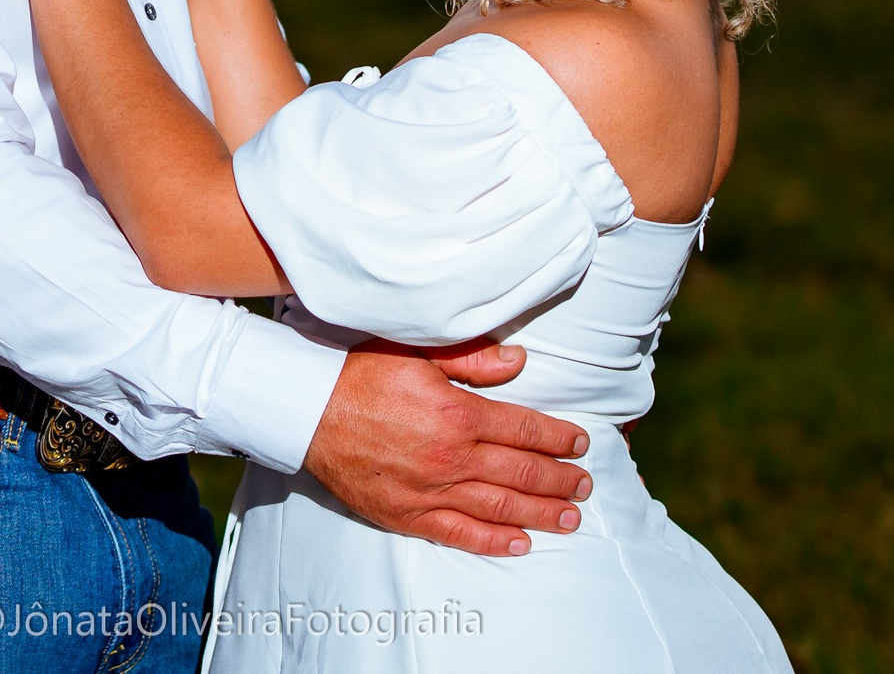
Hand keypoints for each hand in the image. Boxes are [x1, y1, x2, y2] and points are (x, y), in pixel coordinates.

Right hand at [303, 339, 594, 556]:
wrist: (308, 410)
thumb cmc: (362, 373)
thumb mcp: (419, 352)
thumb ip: (473, 359)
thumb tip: (520, 362)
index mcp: (459, 413)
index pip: (526, 430)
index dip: (559, 439)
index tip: (581, 444)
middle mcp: (451, 457)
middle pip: (522, 472)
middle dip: (560, 480)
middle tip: (585, 485)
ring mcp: (430, 491)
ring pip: (500, 507)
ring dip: (541, 513)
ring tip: (570, 518)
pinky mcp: (408, 515)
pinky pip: (460, 534)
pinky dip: (494, 541)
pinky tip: (521, 542)